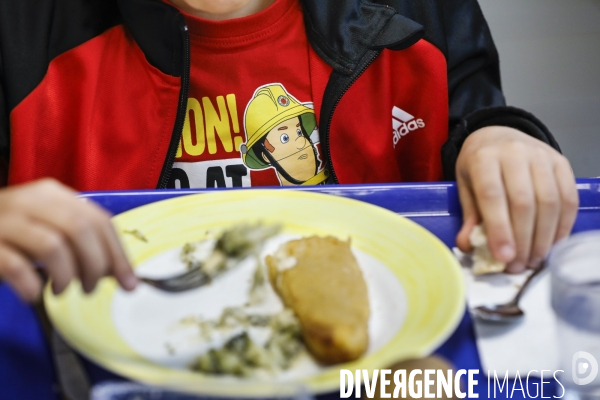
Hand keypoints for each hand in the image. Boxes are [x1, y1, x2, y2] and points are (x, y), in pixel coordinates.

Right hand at [0, 179, 137, 300]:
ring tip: (63, 289)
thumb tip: (119, 271)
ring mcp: (4, 220)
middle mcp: (31, 201)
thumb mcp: (47, 228)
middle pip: (81, 230)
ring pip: (53, 245)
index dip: (118, 253)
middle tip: (91, 287)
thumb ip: (80, 242)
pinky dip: (31, 284)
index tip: (129, 282)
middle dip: (95, 265)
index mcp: (52, 195)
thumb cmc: (9, 232)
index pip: (99, 220)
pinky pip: (15, 265)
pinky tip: (34, 293)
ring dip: (67, 275)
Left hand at [455, 126, 578, 272]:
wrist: (498, 135)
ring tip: (534, 260)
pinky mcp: (561, 162)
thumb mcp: (465, 185)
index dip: (500, 229)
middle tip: (518, 266)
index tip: (504, 257)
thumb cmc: (479, 165)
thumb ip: (470, 216)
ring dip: (543, 237)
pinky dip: (562, 225)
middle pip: (523, 202)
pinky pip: (567, 198)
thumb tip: (468, 246)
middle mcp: (514, 153)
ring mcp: (541, 156)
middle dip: (523, 240)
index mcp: (483, 158)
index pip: (493, 196)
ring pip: (549, 202)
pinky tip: (552, 243)